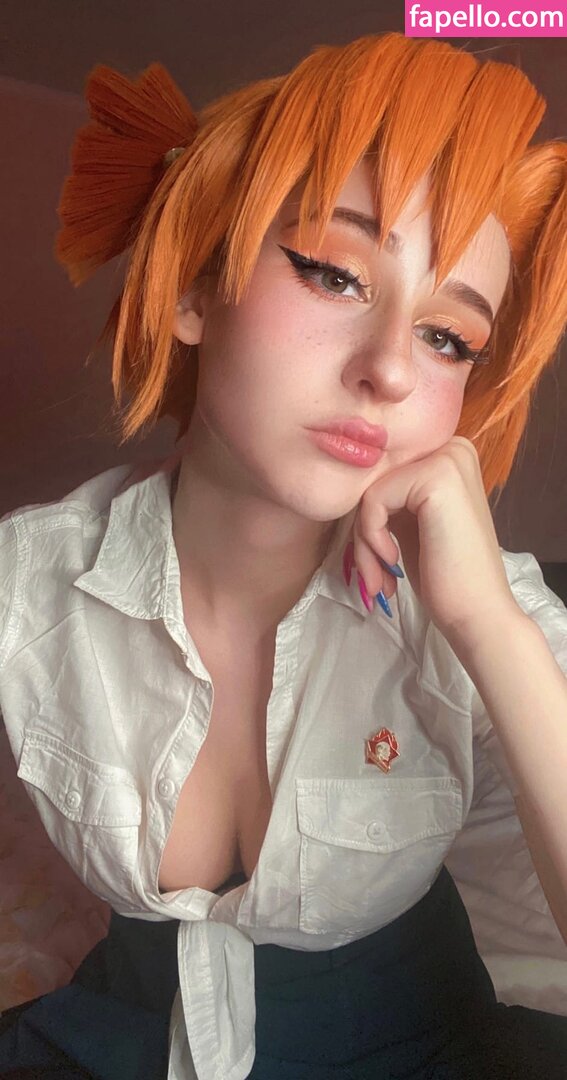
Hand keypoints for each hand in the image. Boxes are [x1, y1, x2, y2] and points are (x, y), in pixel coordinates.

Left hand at [346, 436, 520, 647]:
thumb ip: (391, 500)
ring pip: (369, 494)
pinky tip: (391, 562)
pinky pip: (373, 501)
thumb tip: (347, 491)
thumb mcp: (412, 525)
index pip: (383, 478)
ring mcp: (447, 459)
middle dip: (364, 535)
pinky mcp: (436, 477)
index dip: (370, 522)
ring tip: (380, 580)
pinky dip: (371, 538)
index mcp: (448, 456)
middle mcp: (451, 448)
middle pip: (375, 484)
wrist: (479, 614)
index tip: (377, 565)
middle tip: (375, 578)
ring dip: (364, 544)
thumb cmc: (445, 578)